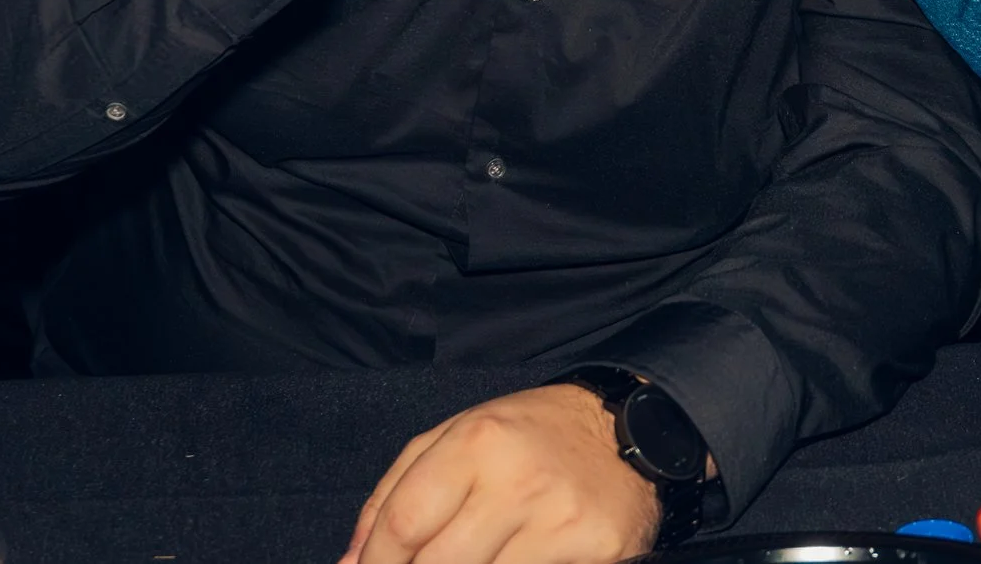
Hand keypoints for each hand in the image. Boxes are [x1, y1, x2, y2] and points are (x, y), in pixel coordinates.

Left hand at [343, 385, 659, 563]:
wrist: (630, 430)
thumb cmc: (530, 436)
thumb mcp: (457, 437)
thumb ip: (395, 494)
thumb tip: (350, 561)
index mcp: (477, 441)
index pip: (402, 525)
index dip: (374, 563)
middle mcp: (518, 479)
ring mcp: (560, 520)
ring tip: (473, 558)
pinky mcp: (596, 550)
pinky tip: (512, 561)